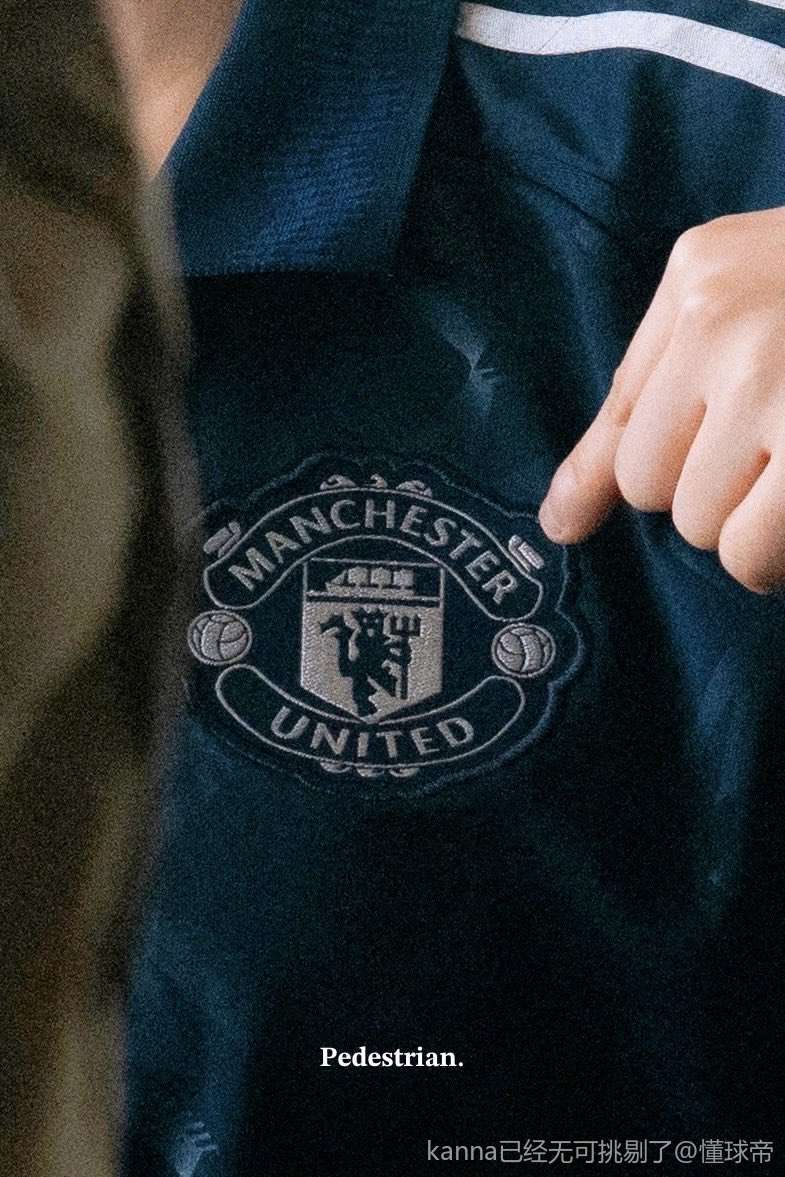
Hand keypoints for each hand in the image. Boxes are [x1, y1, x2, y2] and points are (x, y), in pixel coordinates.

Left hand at [538, 206, 784, 592]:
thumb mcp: (736, 311)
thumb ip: (637, 410)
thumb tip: (557, 525)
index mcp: (698, 277)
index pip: (625, 437)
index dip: (676, 468)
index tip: (730, 456)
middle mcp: (729, 322)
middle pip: (657, 492)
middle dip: (717, 495)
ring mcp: (781, 383)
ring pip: (709, 531)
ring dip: (758, 527)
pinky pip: (755, 553)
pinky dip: (781, 553)